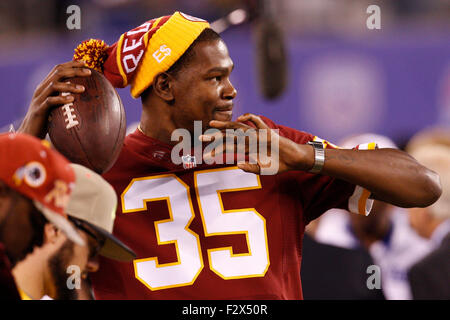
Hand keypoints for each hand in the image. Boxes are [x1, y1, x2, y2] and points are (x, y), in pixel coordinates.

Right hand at [18, 60, 91, 137]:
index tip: (85, 62)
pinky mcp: (39, 109)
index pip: (58, 69)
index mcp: (46, 85)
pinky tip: (72, 100)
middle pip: (58, 73)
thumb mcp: (57, 104)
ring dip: (70, 85)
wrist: (30, 131)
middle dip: (74, 70)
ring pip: (54, 85)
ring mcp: (39, 98)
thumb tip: (86, 93)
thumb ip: (66, 96)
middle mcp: (42, 89)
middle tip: (89, 72)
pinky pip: (50, 101)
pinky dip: (61, 99)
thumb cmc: (48, 118)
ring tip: (83, 89)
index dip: (71, 64)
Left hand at [199, 113, 314, 174]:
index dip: (216, 150)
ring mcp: (257, 135)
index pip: (228, 146)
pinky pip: (257, 122)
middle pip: (228, 135)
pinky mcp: (267, 132)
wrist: (293, 160)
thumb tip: (238, 164)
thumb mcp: (262, 170)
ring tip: (211, 124)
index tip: (204, 155)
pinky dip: (250, 117)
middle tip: (200, 137)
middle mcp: (249, 139)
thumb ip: (250, 167)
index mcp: (246, 148)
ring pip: (238, 128)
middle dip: (214, 136)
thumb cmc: (278, 164)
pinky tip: (241, 117)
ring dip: (224, 125)